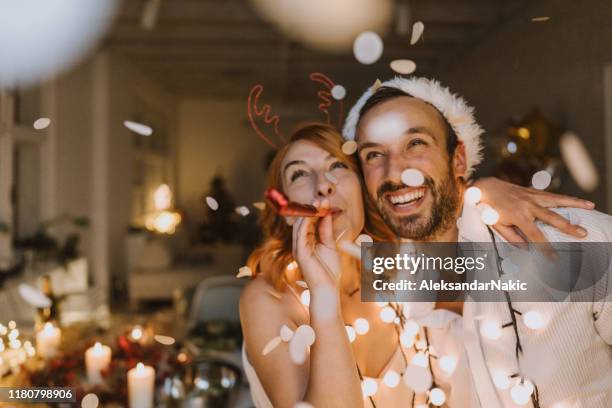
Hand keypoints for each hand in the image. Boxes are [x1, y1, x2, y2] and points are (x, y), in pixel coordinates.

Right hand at [291, 199, 340, 291]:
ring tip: (319, 202)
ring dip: (309, 212)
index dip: (317, 210)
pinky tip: (314, 214)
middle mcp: (300, 243)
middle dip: (312, 208)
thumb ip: (326, 230)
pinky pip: (300, 234)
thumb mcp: (329, 245)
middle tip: (321, 197)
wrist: (327, 289)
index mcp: (307, 241)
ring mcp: (298, 248)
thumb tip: (326, 214)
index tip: (325, 199)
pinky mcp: (299, 253)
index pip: (309, 221)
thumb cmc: (329, 271)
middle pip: (303, 220)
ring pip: (300, 224)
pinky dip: (307, 222)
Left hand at [473, 177, 593, 243]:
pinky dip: (567, 198)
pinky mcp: (534, 192)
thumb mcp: (496, 226)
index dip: (545, 248)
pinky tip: (580, 201)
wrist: (485, 188)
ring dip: (576, 204)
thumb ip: (512, 238)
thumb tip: (527, 249)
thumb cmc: (489, 209)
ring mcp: (532, 196)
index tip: (554, 258)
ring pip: (557, 201)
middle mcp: (528, 205)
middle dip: (568, 226)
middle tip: (583, 234)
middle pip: (552, 217)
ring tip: (592, 207)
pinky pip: (553, 196)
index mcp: (518, 216)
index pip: (535, 236)